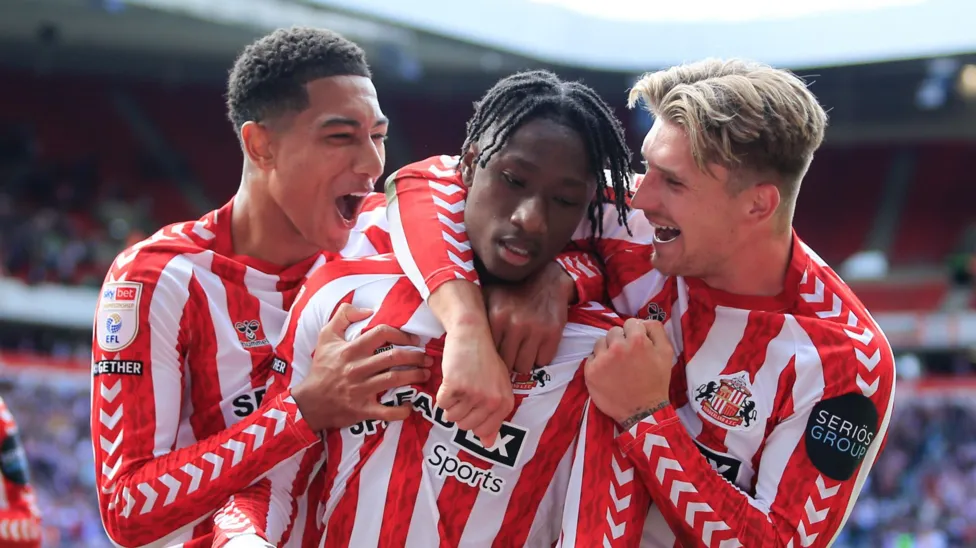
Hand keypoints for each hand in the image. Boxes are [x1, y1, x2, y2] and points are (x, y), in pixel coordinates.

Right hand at [291, 303, 431, 431]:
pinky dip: (401, 411)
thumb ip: (343, 316)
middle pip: (394, 357)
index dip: (402, 334)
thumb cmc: (322, 368)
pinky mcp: (363, 410)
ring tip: (425, 374)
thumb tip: (368, 309)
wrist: (309, 402)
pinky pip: (386, 412)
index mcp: (351, 350)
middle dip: (416, 356)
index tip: (413, 339)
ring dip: (415, 376)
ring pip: (394, 380)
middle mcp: (357, 368)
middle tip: (427, 358)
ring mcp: (361, 390)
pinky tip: (410, 406)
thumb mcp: (326, 337)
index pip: (381, 333)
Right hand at [437, 326, 513, 446]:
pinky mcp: (455, 385)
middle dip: (460, 413)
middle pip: (465, 426)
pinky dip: (442, 395)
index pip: (483, 431)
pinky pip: (442, 405)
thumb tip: (487, 444)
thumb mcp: (497, 387)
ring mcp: (474, 394)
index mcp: (505, 403)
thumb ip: (493, 416)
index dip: (473, 421)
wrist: (472, 334)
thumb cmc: (484, 360)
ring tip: (459, 385)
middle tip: (464, 393)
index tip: (471, 407)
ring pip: (452, 417)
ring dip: (451, 404)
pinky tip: (451, 381)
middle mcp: (491, 401)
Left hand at [485, 261, 575, 373]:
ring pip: (524, 367)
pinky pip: (543, 361)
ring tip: (524, 349)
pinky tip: (537, 346)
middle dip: (508, 361)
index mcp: (497, 317)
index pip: (489, 354)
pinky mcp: (553, 333)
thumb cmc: (513, 291)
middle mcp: (515, 325)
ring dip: (524, 361)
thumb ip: (476, 315)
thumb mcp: (490, 296)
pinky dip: (541, 357)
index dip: (492, 355)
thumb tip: (461, 339)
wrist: (547, 277)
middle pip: (507, 364)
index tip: (495, 350)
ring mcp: (536, 330)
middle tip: (511, 352)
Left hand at [584, 318, 673, 427]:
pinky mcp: (590, 372)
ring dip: (607, 350)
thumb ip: (656, 330)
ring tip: (616, 365)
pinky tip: (608, 373)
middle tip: (627, 357)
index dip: (635, 334)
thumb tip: (642, 321)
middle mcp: (617, 346)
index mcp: (637, 340)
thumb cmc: (657, 382)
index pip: (630, 323)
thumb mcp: (666, 352)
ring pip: (600, 342)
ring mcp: (602, 359)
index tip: (637, 346)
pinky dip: (598, 363)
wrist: (643, 411)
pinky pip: (591, 357)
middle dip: (620, 340)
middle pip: (613, 331)